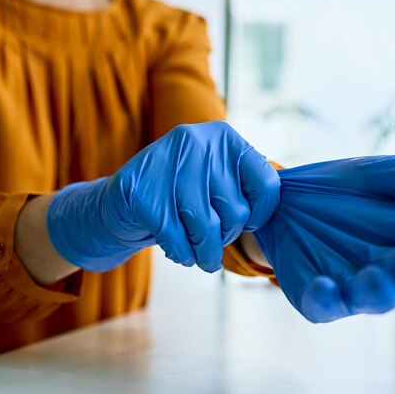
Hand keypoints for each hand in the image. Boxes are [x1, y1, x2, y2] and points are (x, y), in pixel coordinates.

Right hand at [46, 122, 279, 271]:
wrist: (120, 204)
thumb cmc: (181, 198)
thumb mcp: (216, 180)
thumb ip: (245, 188)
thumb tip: (274, 214)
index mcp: (224, 136)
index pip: (267, 184)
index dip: (259, 214)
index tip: (244, 221)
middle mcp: (196, 141)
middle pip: (236, 211)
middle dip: (227, 237)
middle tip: (213, 241)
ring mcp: (166, 163)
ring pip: (207, 228)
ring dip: (206, 254)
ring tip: (201, 257)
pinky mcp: (141, 192)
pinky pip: (177, 238)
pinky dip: (182, 254)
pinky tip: (179, 251)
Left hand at [253, 155, 394, 322]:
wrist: (277, 200)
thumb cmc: (336, 193)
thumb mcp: (376, 175)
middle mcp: (391, 266)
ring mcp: (354, 285)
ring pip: (376, 297)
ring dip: (379, 290)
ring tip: (376, 277)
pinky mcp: (317, 296)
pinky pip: (324, 305)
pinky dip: (325, 299)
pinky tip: (324, 287)